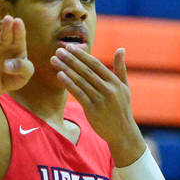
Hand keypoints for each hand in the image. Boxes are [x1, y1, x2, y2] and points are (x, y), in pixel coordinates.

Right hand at [0, 15, 34, 99]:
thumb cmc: (15, 76)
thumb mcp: (26, 73)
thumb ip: (22, 67)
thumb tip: (6, 65)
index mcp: (18, 47)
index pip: (19, 37)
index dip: (19, 30)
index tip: (18, 21)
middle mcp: (5, 46)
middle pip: (6, 36)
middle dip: (6, 28)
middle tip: (8, 18)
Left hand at [51, 45, 145, 165]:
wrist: (122, 132)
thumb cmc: (122, 107)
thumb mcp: (124, 87)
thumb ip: (120, 68)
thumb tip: (121, 48)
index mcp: (115, 82)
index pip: (95, 64)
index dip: (82, 55)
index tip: (69, 47)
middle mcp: (108, 89)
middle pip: (86, 71)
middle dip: (71, 59)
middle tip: (58, 50)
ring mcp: (100, 100)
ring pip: (80, 81)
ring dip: (66, 69)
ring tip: (54, 60)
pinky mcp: (92, 110)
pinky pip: (78, 94)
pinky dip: (69, 83)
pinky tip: (59, 75)